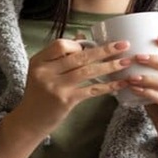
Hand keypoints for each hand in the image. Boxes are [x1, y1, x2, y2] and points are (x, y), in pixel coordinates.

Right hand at [12, 38, 130, 138]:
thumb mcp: (43, 72)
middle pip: (79, 56)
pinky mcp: (65, 101)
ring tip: (127, 62)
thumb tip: (82, 37)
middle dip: (104, 50)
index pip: (61, 45)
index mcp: (39, 61)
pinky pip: (91, 90)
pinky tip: (120, 83)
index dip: (79, 44)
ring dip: (110, 66)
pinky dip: (108, 86)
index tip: (94, 45)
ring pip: (88, 71)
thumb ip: (60, 56)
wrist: (29, 121)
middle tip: (124, 45)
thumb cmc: (39, 94)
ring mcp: (55, 87)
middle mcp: (45, 72)